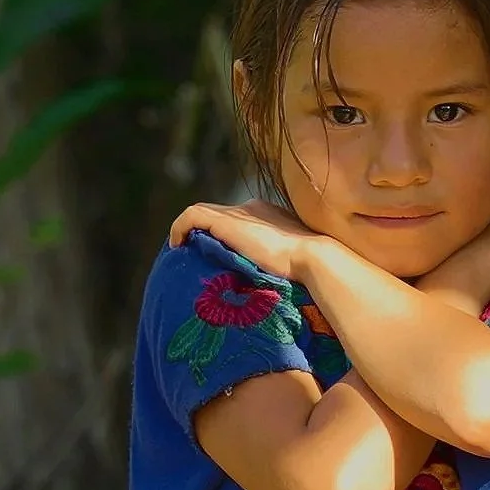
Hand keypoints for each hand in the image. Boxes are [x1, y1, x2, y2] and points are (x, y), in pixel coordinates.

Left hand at [167, 199, 330, 280]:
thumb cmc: (307, 268)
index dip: (222, 233)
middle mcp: (252, 208)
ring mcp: (240, 213)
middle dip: (203, 231)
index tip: (215, 253)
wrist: (313, 258)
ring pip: (203, 212)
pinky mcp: (227, 222)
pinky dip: (180, 227)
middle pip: (219, 214)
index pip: (238, 218)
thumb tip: (269, 282)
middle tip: (192, 252)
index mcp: (268, 215)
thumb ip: (274, 262)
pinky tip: (176, 244)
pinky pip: (193, 216)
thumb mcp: (288, 262)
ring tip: (180, 248)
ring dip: (188, 229)